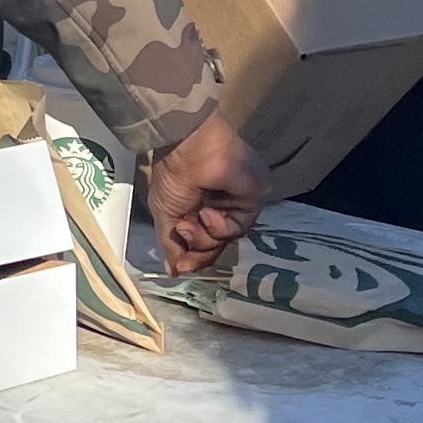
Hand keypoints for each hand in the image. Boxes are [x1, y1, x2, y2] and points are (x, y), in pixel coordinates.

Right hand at [145, 110, 267, 274]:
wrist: (184, 151)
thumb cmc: (172, 176)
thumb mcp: (166, 216)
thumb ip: (173, 245)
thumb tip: (174, 272)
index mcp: (205, 205)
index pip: (208, 240)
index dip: (195, 256)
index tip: (182, 265)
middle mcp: (226, 204)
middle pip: (219, 243)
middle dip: (200, 251)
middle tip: (184, 248)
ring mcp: (241, 201)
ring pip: (228, 238)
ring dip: (205, 236)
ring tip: (189, 220)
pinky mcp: (256, 196)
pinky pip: (240, 226)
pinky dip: (221, 226)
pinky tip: (207, 212)